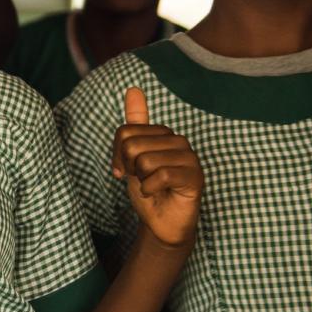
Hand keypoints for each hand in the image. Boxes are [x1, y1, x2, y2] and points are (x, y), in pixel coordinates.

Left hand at [111, 87, 202, 249]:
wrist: (162, 222)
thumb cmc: (149, 189)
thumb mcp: (132, 156)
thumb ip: (134, 125)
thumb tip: (133, 88)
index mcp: (163, 133)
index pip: (124, 132)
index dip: (116, 156)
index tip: (124, 170)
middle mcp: (179, 141)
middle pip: (132, 146)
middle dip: (129, 169)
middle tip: (142, 179)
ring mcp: (190, 158)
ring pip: (145, 161)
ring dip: (141, 180)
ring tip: (153, 186)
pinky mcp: (195, 177)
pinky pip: (160, 175)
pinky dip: (150, 189)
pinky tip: (156, 193)